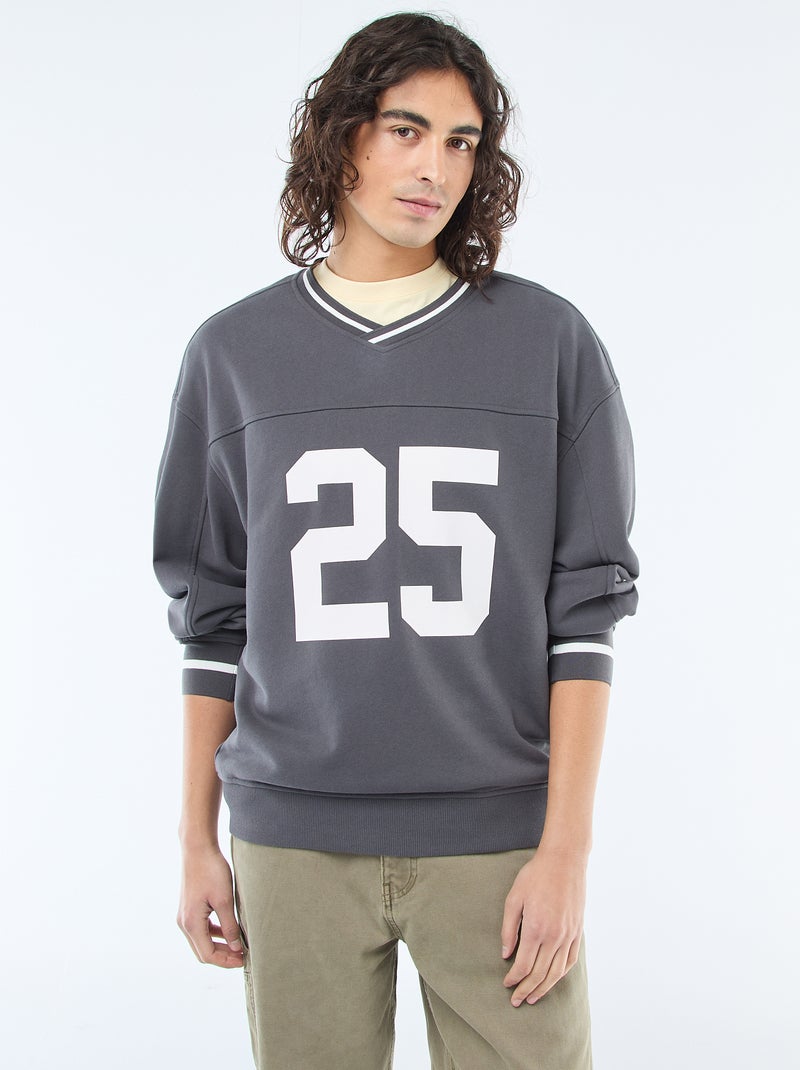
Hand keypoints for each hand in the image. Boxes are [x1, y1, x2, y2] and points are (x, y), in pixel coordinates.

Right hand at [177, 843, 244, 968]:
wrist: (198, 848)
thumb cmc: (211, 871)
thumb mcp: (225, 900)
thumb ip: (230, 926)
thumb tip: (235, 948)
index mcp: (191, 923)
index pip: (208, 954)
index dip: (226, 961)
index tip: (243, 960)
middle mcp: (184, 922)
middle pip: (202, 951)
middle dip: (222, 956)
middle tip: (243, 956)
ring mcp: (184, 915)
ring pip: (201, 941)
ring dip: (219, 945)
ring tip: (238, 945)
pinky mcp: (189, 907)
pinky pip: (201, 928)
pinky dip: (214, 933)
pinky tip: (229, 930)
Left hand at [500, 846, 586, 1005]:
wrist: (564, 860)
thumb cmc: (536, 876)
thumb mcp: (514, 898)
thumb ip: (509, 929)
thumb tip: (506, 954)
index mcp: (536, 928)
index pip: (523, 965)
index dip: (514, 979)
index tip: (506, 985)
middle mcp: (554, 936)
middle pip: (539, 974)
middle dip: (526, 990)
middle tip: (516, 1000)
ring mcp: (568, 935)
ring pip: (556, 972)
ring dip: (543, 988)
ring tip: (533, 997)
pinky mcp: (577, 931)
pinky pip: (570, 961)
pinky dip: (560, 975)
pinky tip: (552, 980)